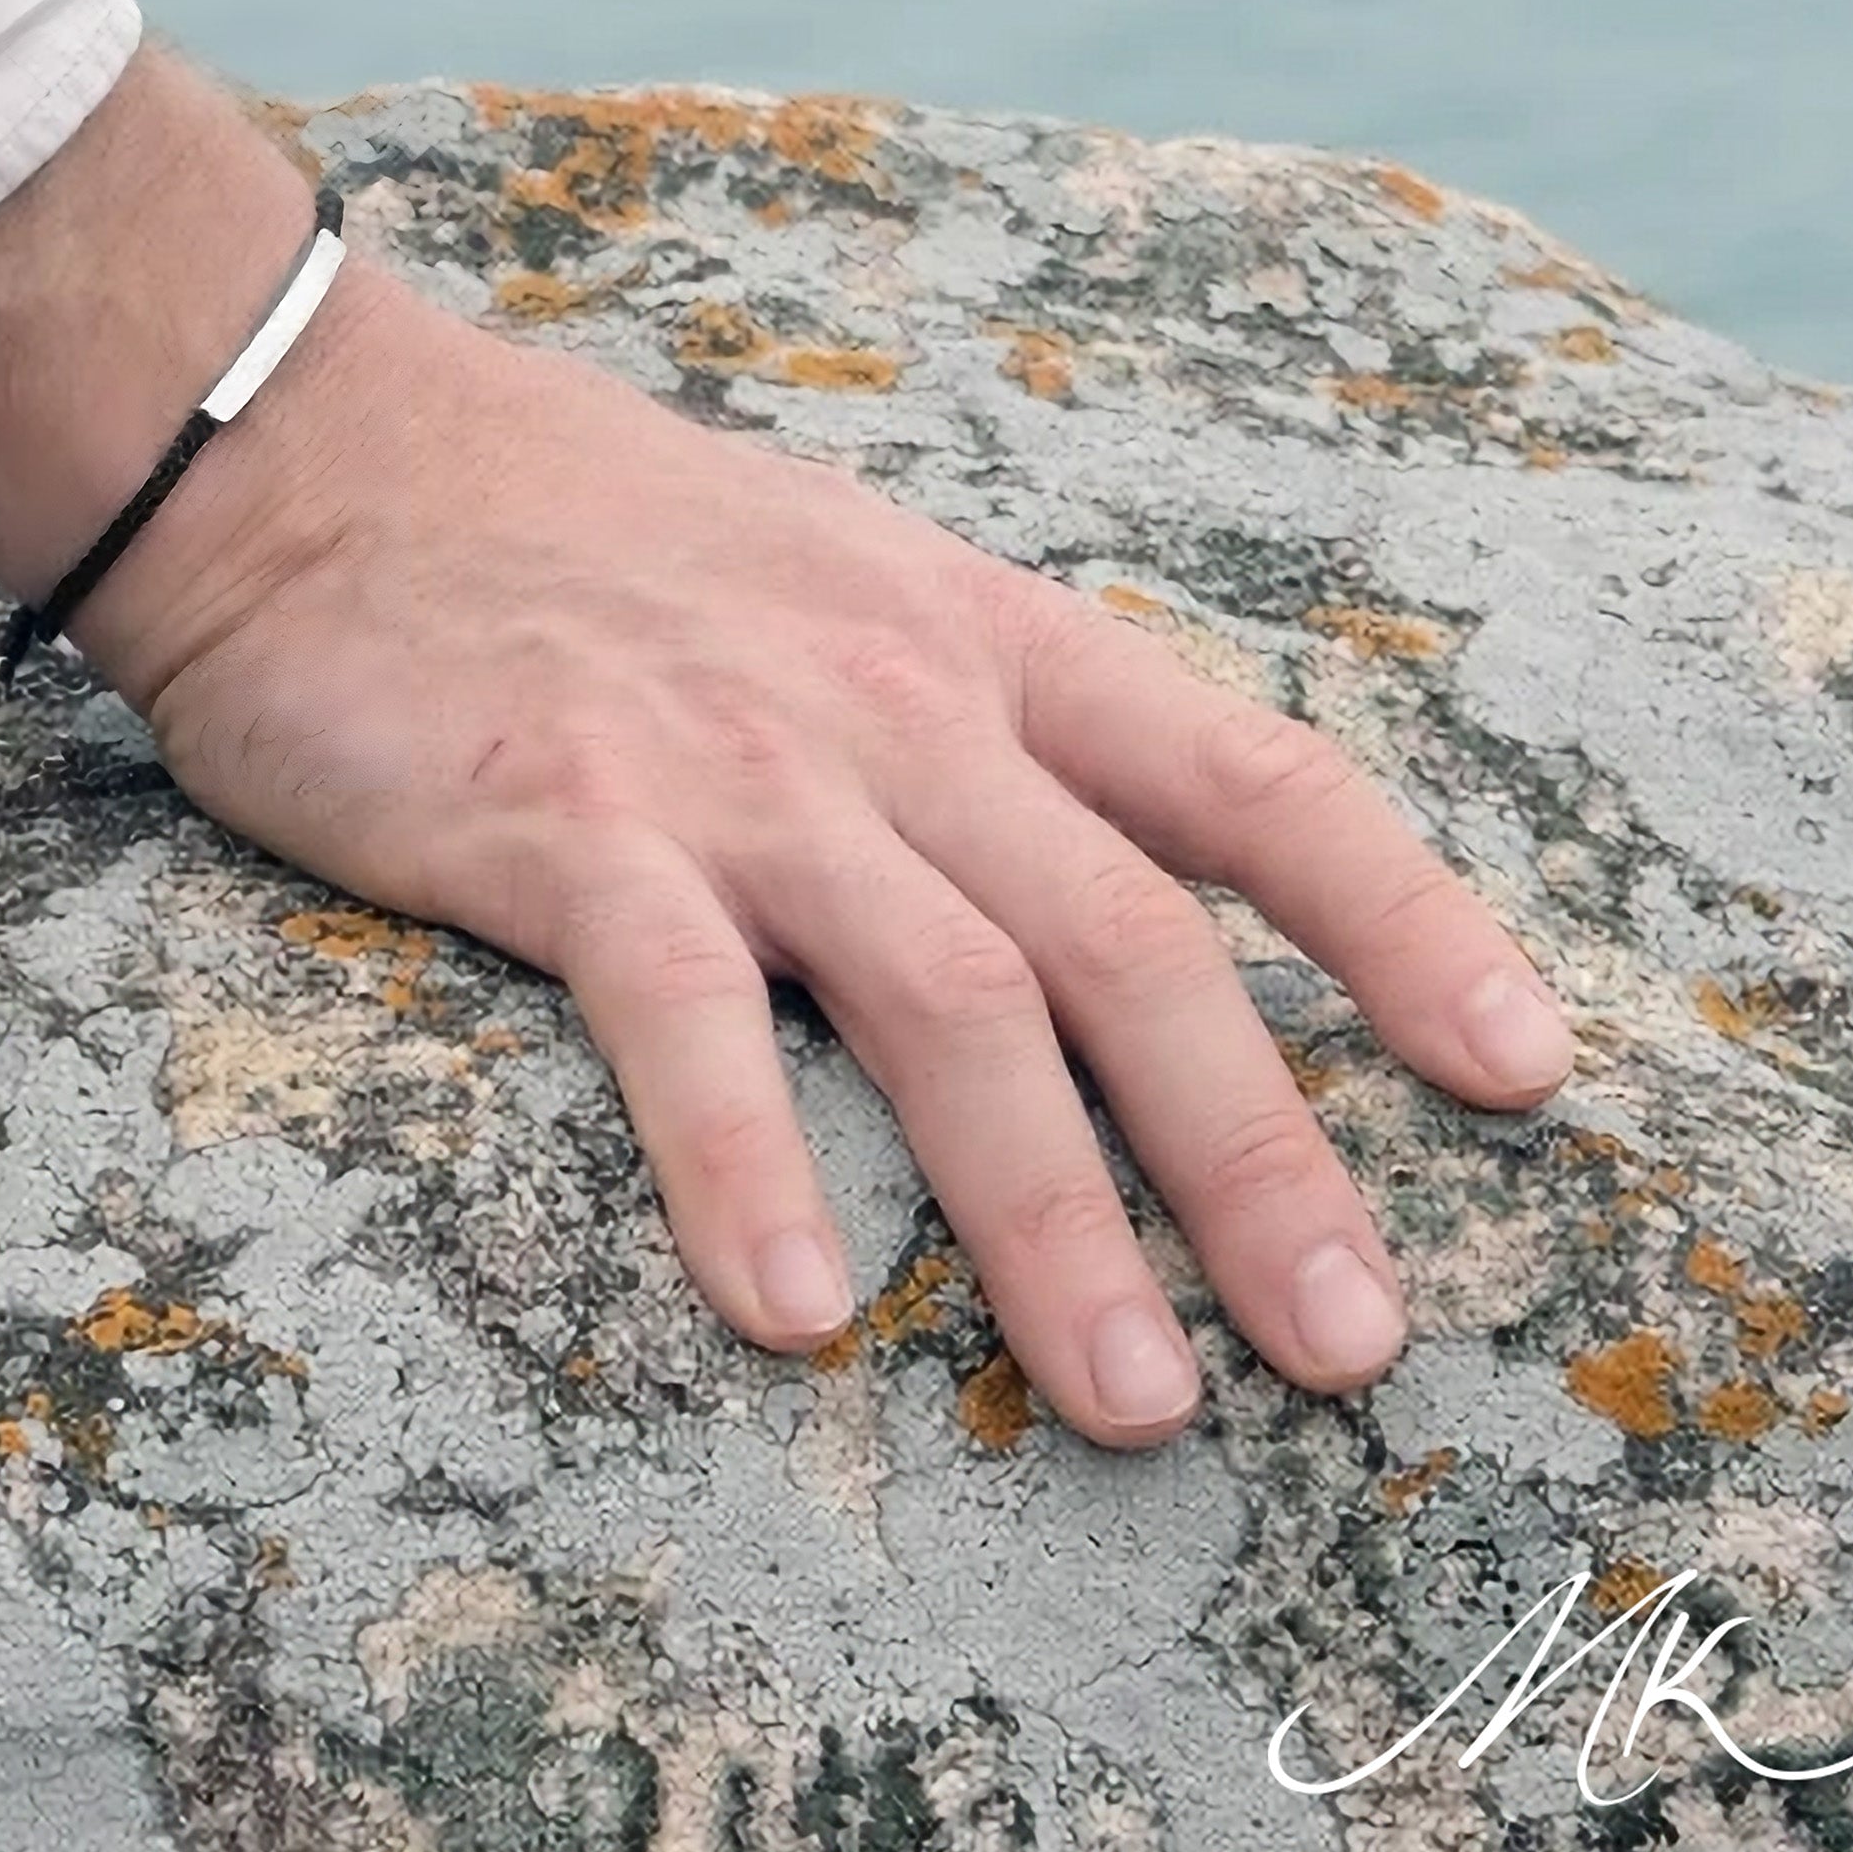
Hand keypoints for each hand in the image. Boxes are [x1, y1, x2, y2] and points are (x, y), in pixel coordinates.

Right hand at [0, 45, 1574, 1450]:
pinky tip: (792, 1312)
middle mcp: (895, 702)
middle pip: (1131, 937)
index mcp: (978, 640)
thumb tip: (1111, 874)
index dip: (1404, 919)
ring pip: (953, 999)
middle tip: (1359, 1349)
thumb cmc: (582, 538)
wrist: (324, 443)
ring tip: (1132, 1408)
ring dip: (1054, 1215)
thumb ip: (966, 718)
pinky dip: (747, 1162)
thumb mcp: (832, 578)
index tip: (1528, 1069)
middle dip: (1262, 1152)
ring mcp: (735, 765)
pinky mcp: (564, 822)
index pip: (1247, 775)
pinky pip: (683, 1012)